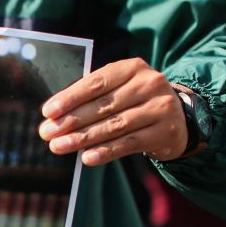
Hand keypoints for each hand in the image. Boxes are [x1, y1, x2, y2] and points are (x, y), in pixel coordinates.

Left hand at [38, 58, 187, 165]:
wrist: (178, 117)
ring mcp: (160, 108)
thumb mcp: (119, 89)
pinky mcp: (164, 132)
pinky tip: (87, 158)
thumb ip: (92, 97)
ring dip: (82, 138)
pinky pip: (129, 144)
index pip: (96, 82)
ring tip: (59, 146)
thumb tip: (55, 117)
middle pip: (103, 105)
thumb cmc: (135, 101)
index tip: (48, 112)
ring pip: (114, 125)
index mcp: (132, 68)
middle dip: (71, 121)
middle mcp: (149, 84)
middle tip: (47, 133)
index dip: (70, 98)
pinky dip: (106, 152)